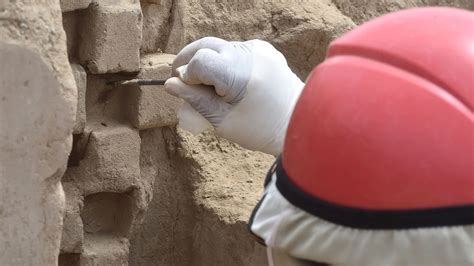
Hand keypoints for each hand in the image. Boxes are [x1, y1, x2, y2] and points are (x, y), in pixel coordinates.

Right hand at [165, 37, 303, 154]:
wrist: (299, 124)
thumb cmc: (261, 129)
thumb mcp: (222, 120)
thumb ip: (194, 99)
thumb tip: (170, 84)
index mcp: (238, 73)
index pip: (199, 61)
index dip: (188, 75)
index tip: (187, 91)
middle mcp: (249, 54)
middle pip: (206, 46)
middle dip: (190, 61)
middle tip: (182, 79)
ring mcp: (260, 49)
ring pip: (220, 47)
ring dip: (208, 62)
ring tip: (211, 86)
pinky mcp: (266, 50)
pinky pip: (236, 50)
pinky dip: (226, 61)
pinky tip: (230, 81)